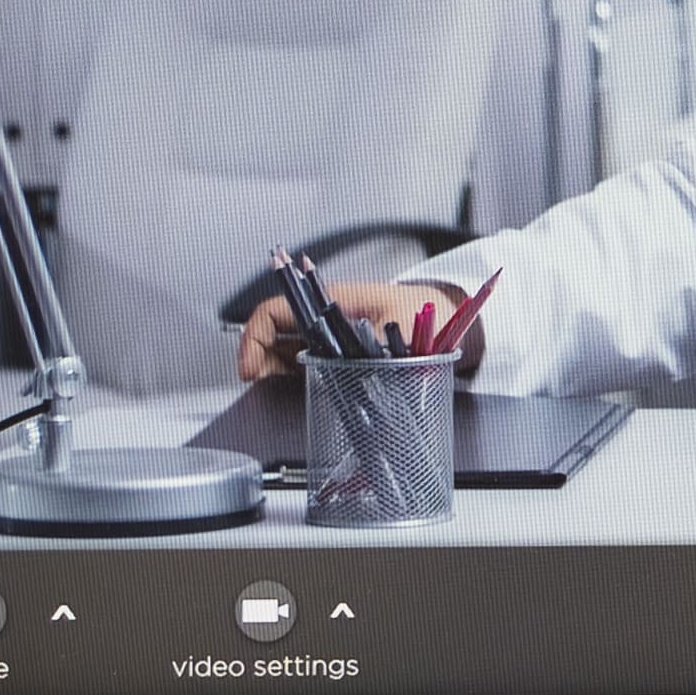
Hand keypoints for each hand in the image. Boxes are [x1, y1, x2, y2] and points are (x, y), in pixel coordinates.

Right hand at [233, 277, 459, 381]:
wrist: (447, 315)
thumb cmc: (425, 311)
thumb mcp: (400, 331)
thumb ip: (376, 352)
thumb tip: (354, 373)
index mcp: (331, 301)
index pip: (272, 312)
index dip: (252, 339)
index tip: (249, 370)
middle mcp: (324, 316)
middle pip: (272, 334)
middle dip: (258, 360)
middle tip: (258, 385)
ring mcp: (329, 334)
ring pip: (283, 350)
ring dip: (272, 371)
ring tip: (274, 393)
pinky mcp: (337, 351)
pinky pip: (303, 362)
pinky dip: (292, 378)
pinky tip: (297, 392)